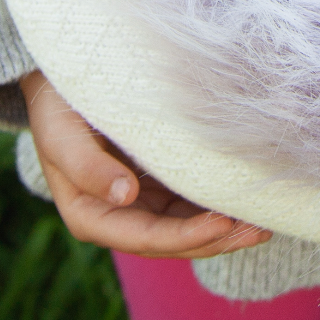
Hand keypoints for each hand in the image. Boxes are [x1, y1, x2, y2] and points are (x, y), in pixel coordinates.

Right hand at [20, 69, 273, 258]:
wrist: (58, 78)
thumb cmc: (56, 104)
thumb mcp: (60, 132)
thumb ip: (86, 165)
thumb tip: (123, 196)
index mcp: (91, 216)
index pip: (147, 238)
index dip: (187, 237)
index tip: (223, 221)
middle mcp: (120, 214)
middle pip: (174, 241)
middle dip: (216, 239)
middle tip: (257, 227)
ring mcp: (141, 199)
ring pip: (187, 226)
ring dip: (224, 227)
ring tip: (262, 220)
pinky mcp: (157, 179)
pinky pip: (190, 200)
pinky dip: (217, 202)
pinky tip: (245, 197)